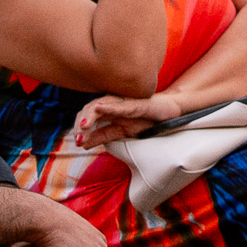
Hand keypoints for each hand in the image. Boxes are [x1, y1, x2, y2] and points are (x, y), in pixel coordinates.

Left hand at [72, 91, 186, 148]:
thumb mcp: (120, 132)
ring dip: (90, 115)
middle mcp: (112, 103)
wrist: (168, 113)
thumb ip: (102, 136)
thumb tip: (82, 145)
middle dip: (82, 124)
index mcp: (106, 111)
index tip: (78, 143)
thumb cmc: (144, 120)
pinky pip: (121, 105)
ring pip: (101, 105)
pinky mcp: (138, 103)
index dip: (79, 128)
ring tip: (84, 126)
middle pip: (89, 109)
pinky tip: (99, 109)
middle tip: (79, 138)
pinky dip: (109, 107)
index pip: (86, 116)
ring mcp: (124, 102)